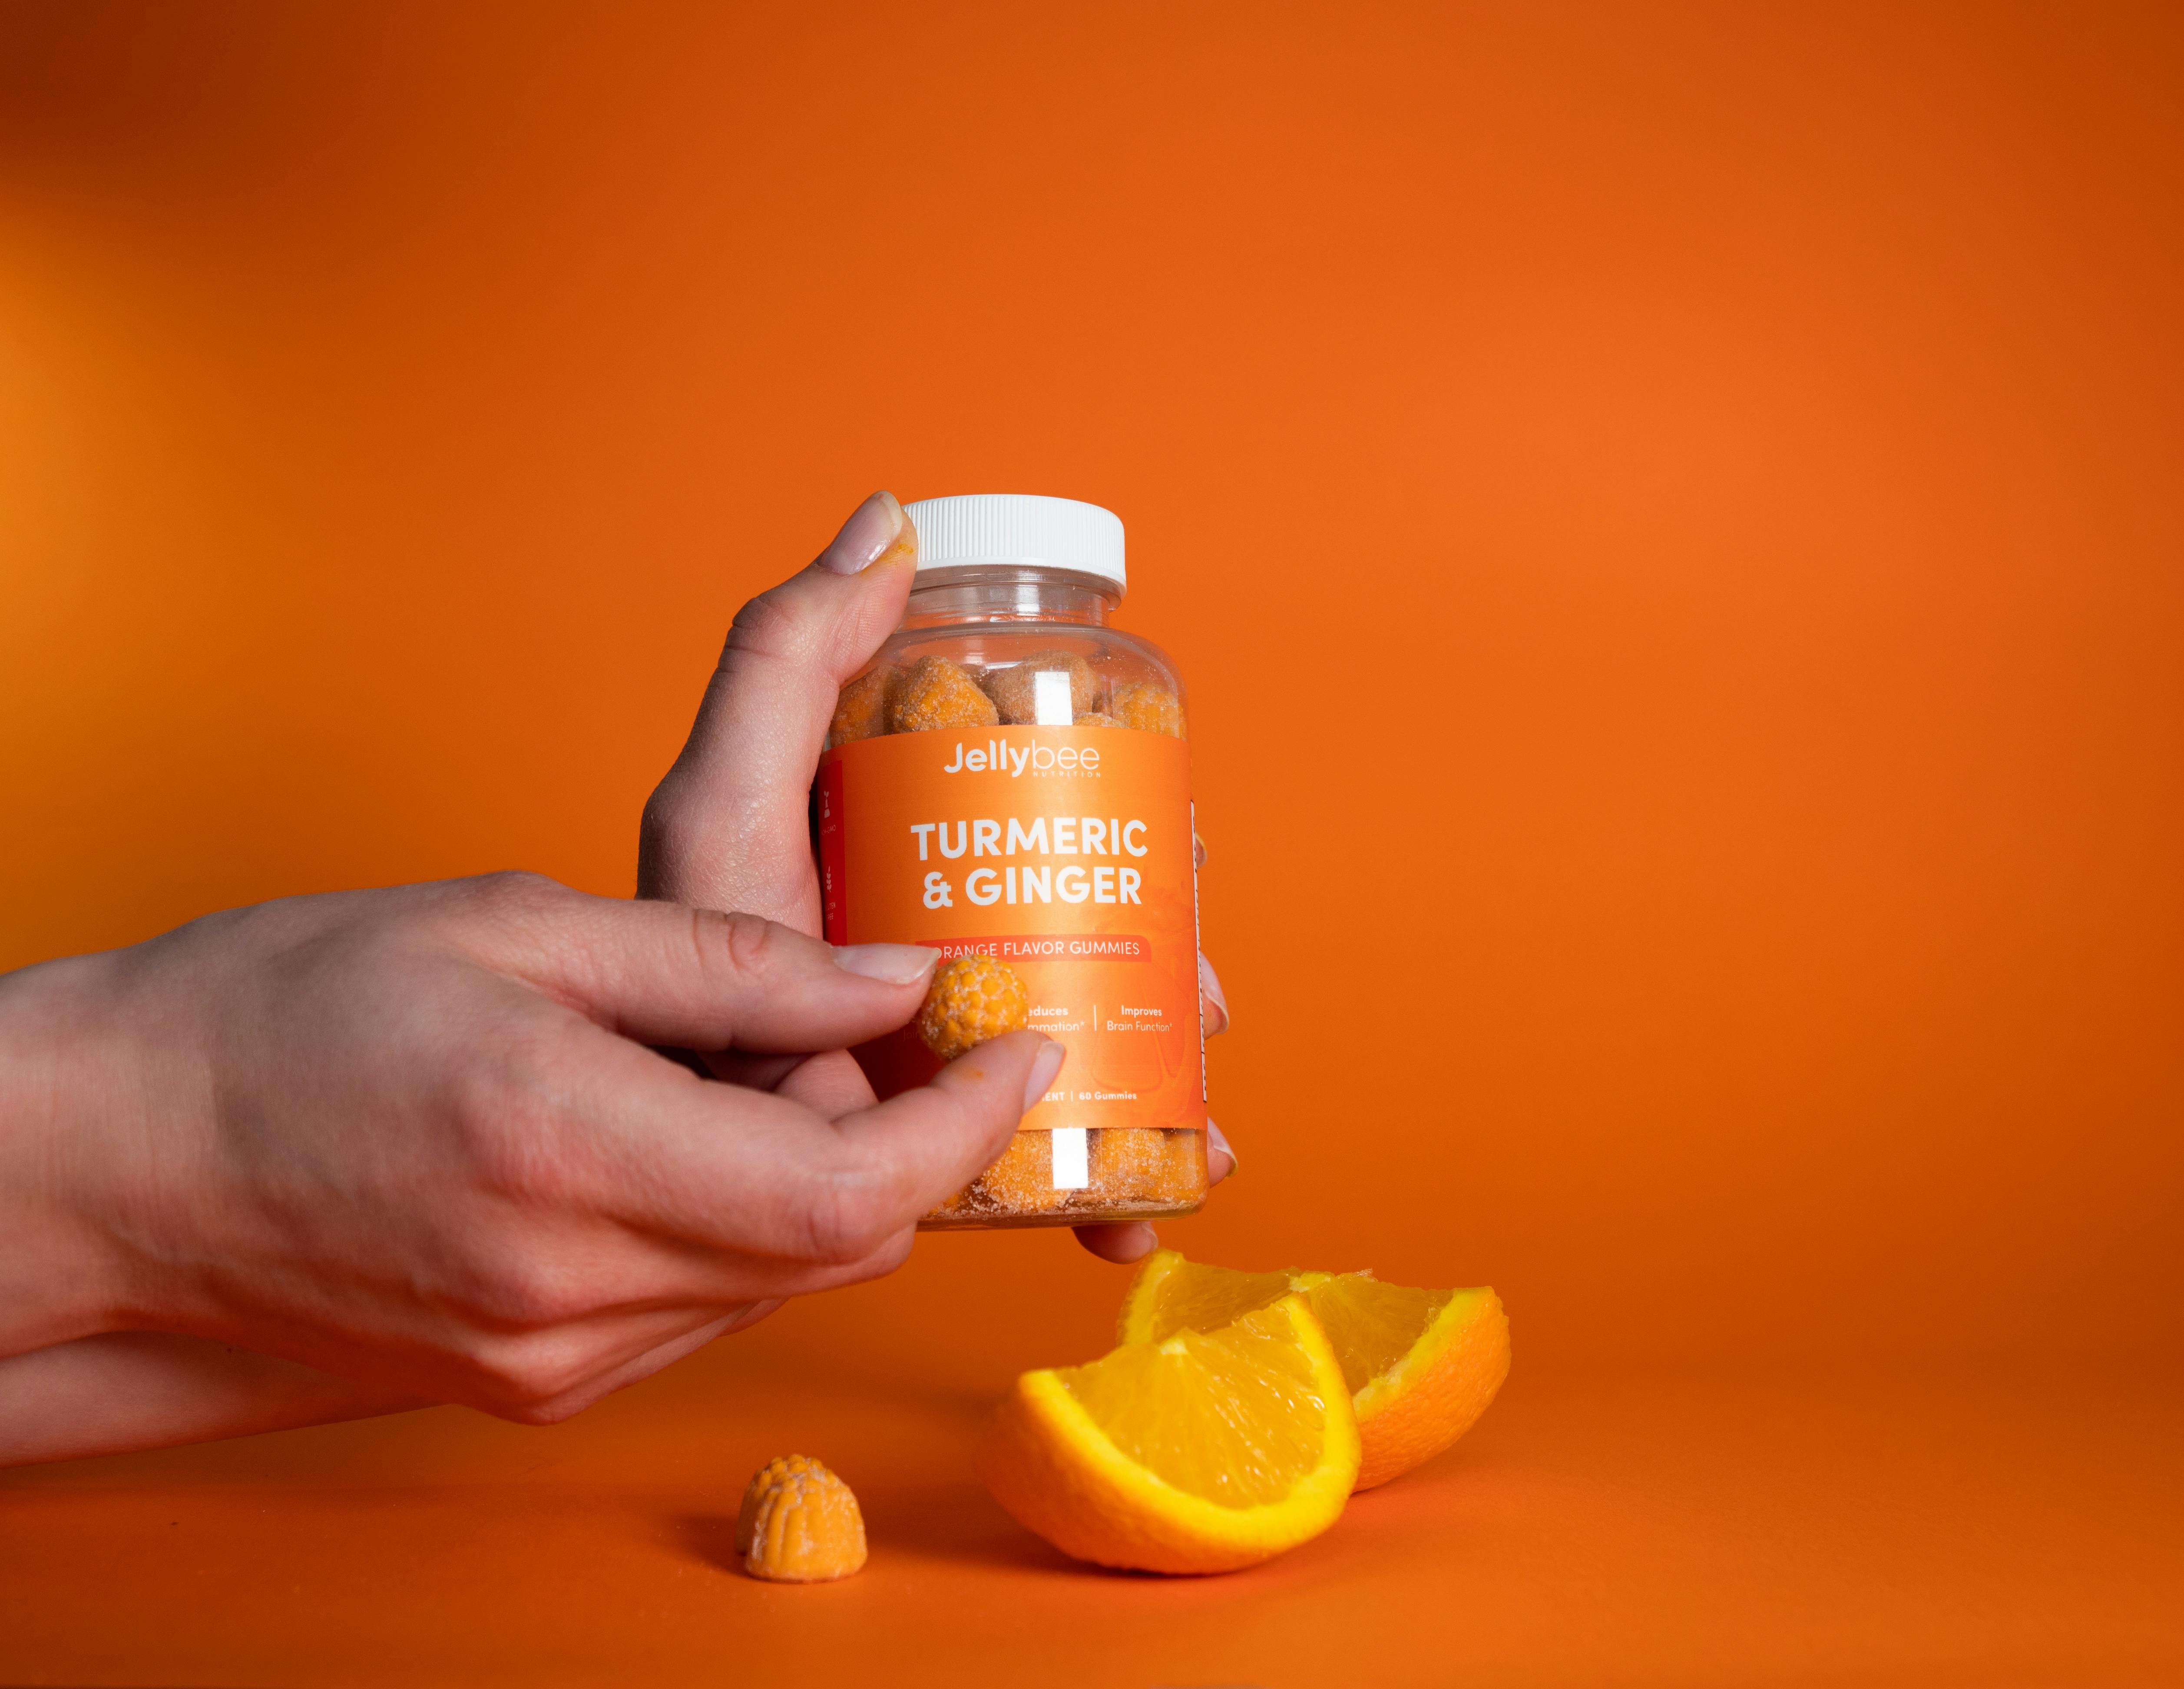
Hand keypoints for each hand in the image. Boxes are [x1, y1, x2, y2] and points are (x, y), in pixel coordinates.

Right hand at [0, 876, 1057, 1459]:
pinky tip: (722, 1133)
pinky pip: (710, 1304)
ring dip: (840, 1181)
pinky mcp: (534, 1380)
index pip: (849, 1189)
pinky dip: (756, 1222)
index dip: (967, 1122)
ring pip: (787, 1281)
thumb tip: (897, 978)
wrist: (118, 1166)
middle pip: (841, 1245)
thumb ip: (726, 964)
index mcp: (566, 1152)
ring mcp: (551, 1357)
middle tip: (942, 1036)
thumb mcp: (513, 926)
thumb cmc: (284, 1012)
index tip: (1022, 1044)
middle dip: (922, 1144)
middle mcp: (569, 1290)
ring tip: (829, 1070)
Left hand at [636, 491, 1237, 1265]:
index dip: (1134, 820)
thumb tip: (886, 520)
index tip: (1172, 833)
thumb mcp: (728, 803)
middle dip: (1176, 959)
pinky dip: (1124, 1188)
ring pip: (1112, 1049)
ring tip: (1188, 1091)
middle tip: (1198, 982)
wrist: (633, 1144)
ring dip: (1173, 1073)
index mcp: (921, 860)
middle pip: (1109, 933)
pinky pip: (1066, 1170)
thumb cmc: (673, 961)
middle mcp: (955, 956)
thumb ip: (786, 661)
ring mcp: (959, 1065)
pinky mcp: (954, 1166)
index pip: (1060, 814)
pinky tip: (1134, 1209)